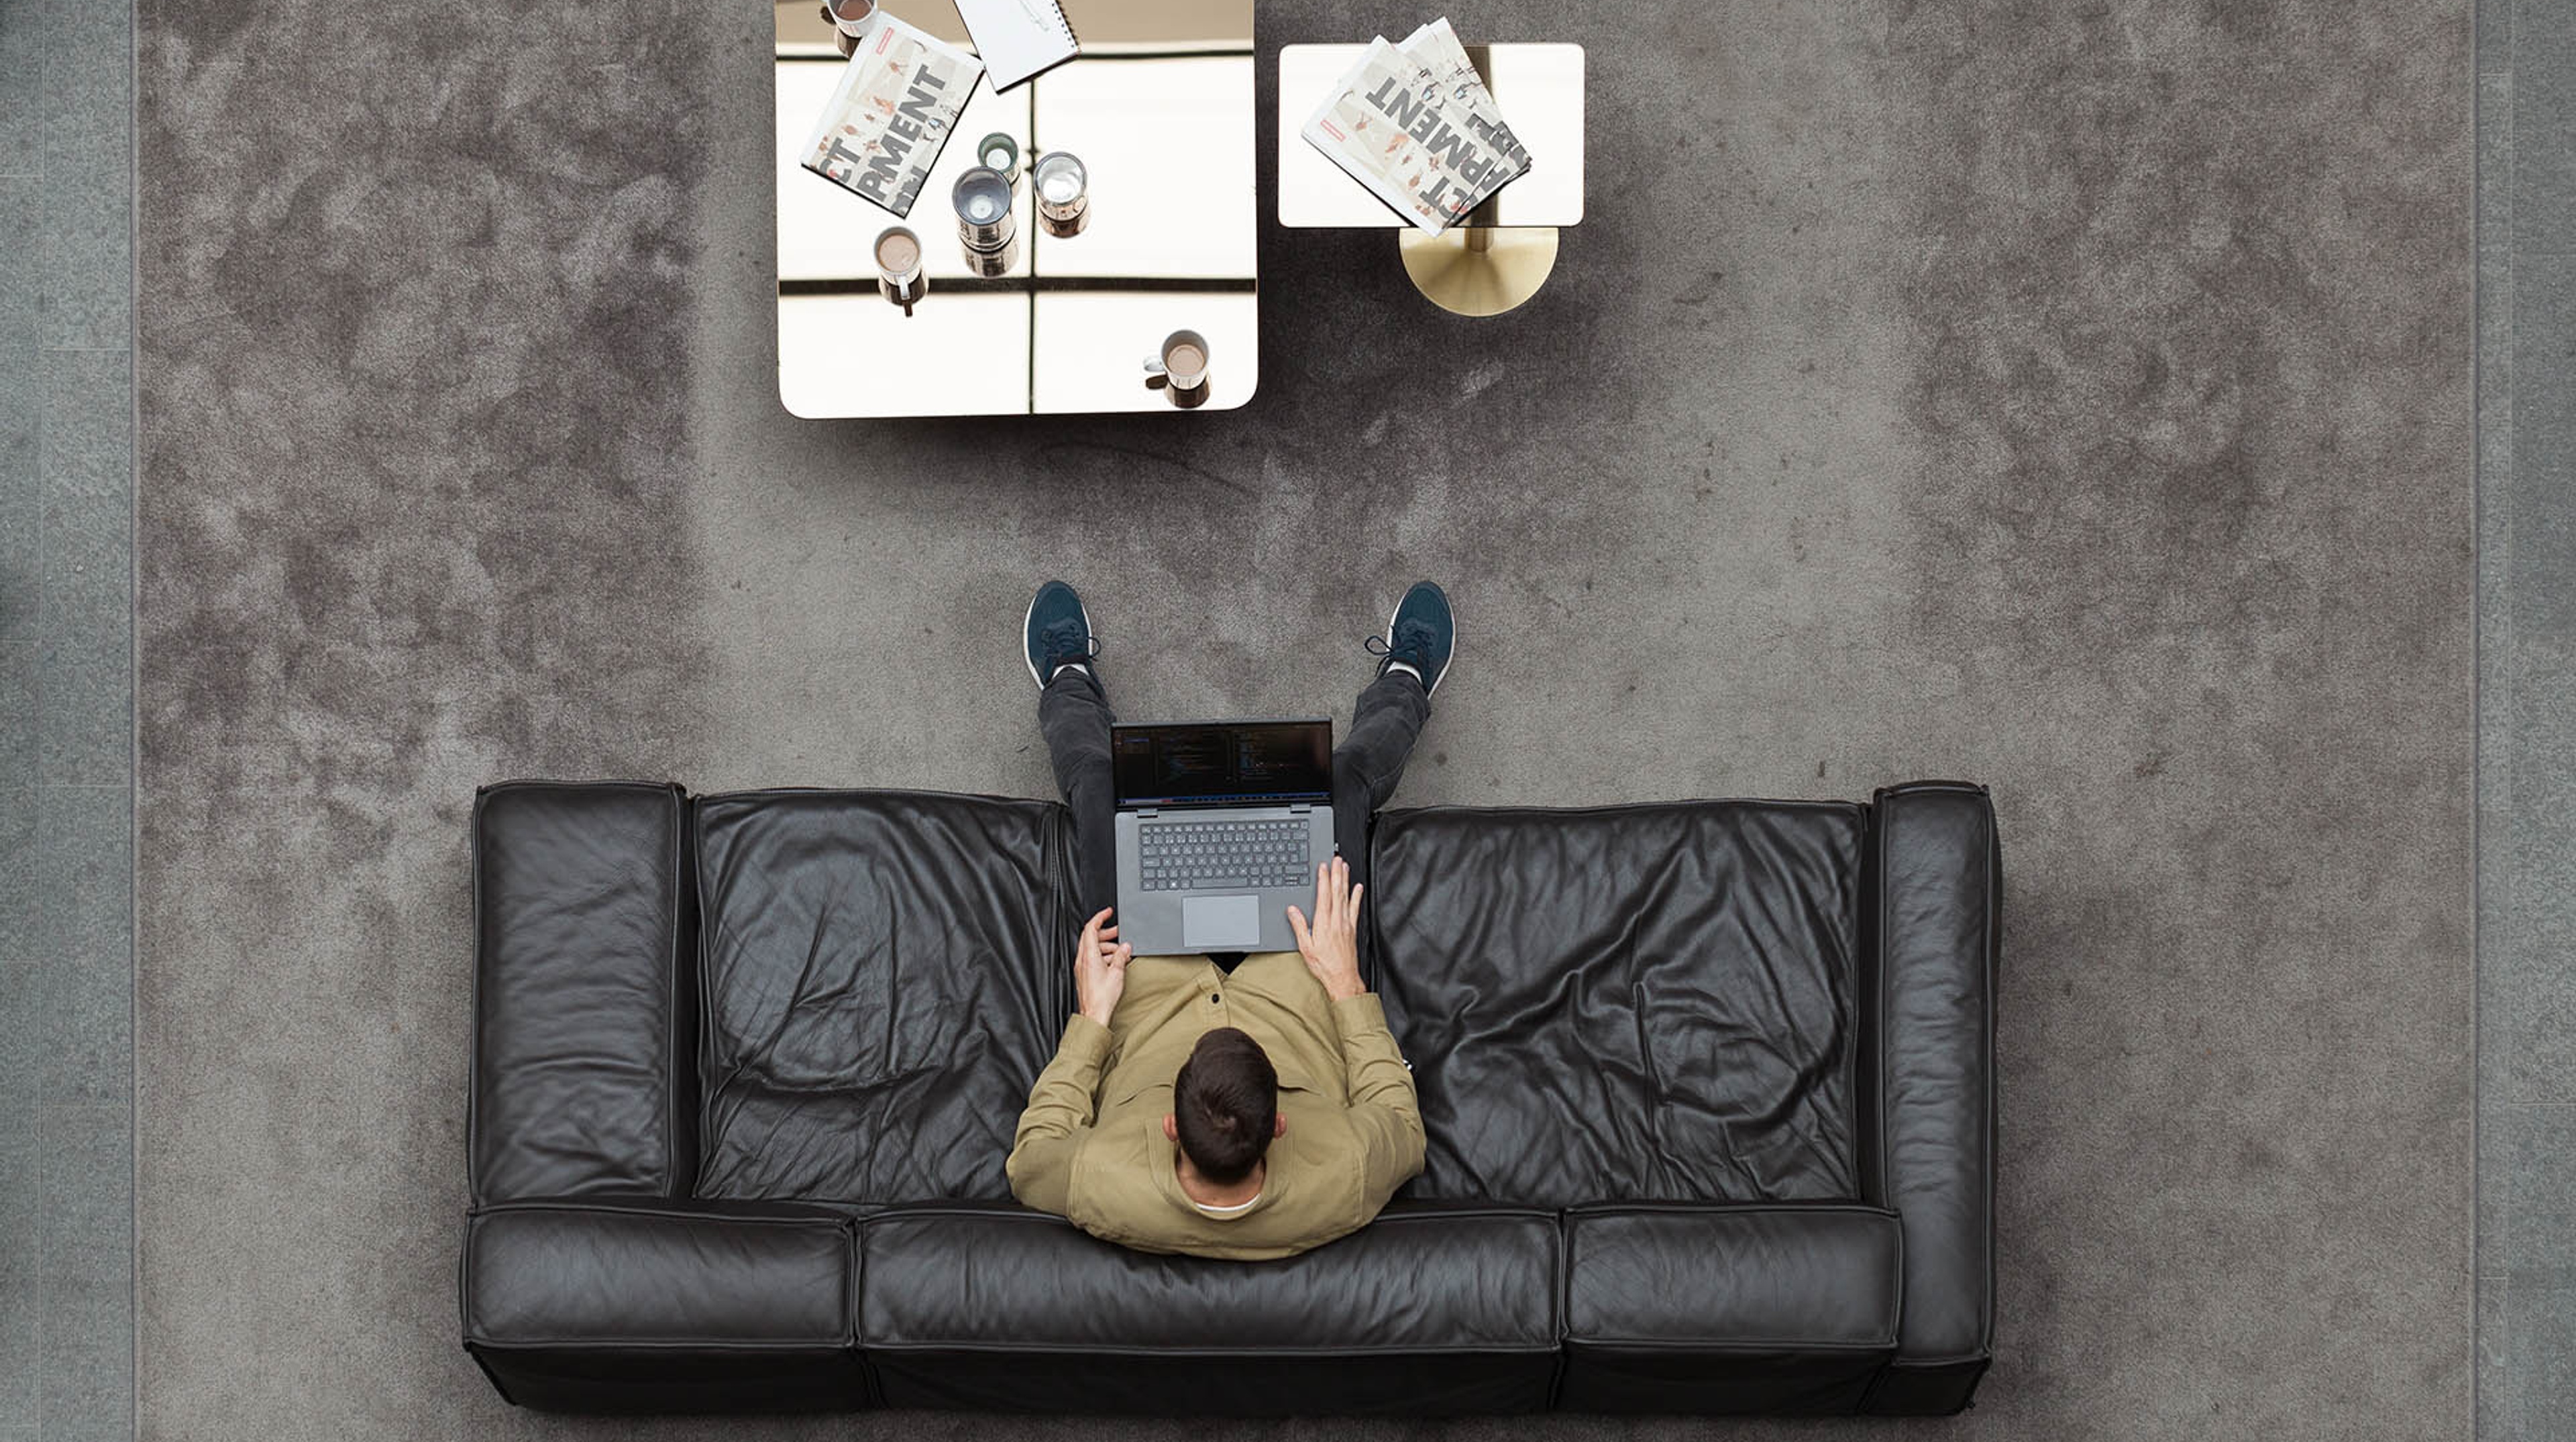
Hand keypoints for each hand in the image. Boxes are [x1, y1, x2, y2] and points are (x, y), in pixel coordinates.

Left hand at [1075, 907, 1129, 1026]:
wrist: (1093, 1014)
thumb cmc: (1102, 997)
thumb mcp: (1117, 972)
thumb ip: (1121, 956)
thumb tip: (1125, 946)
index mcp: (1089, 955)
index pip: (1090, 928)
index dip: (1099, 917)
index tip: (1108, 912)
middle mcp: (1082, 959)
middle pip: (1090, 937)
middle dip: (1105, 932)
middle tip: (1118, 932)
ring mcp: (1082, 967)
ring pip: (1092, 948)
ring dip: (1106, 945)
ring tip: (1120, 951)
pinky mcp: (1084, 974)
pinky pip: (1092, 958)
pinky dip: (1103, 955)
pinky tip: (1114, 961)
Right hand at [1286, 857, 1365, 1001]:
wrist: (1343, 978)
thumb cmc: (1324, 966)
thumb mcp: (1305, 947)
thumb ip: (1299, 926)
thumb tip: (1293, 910)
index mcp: (1323, 923)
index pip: (1324, 895)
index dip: (1324, 879)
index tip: (1324, 866)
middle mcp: (1336, 921)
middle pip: (1337, 892)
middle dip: (1336, 873)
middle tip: (1337, 859)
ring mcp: (1346, 924)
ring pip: (1346, 897)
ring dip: (1346, 880)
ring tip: (1345, 867)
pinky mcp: (1352, 929)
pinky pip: (1355, 909)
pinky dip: (1357, 896)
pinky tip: (1358, 888)